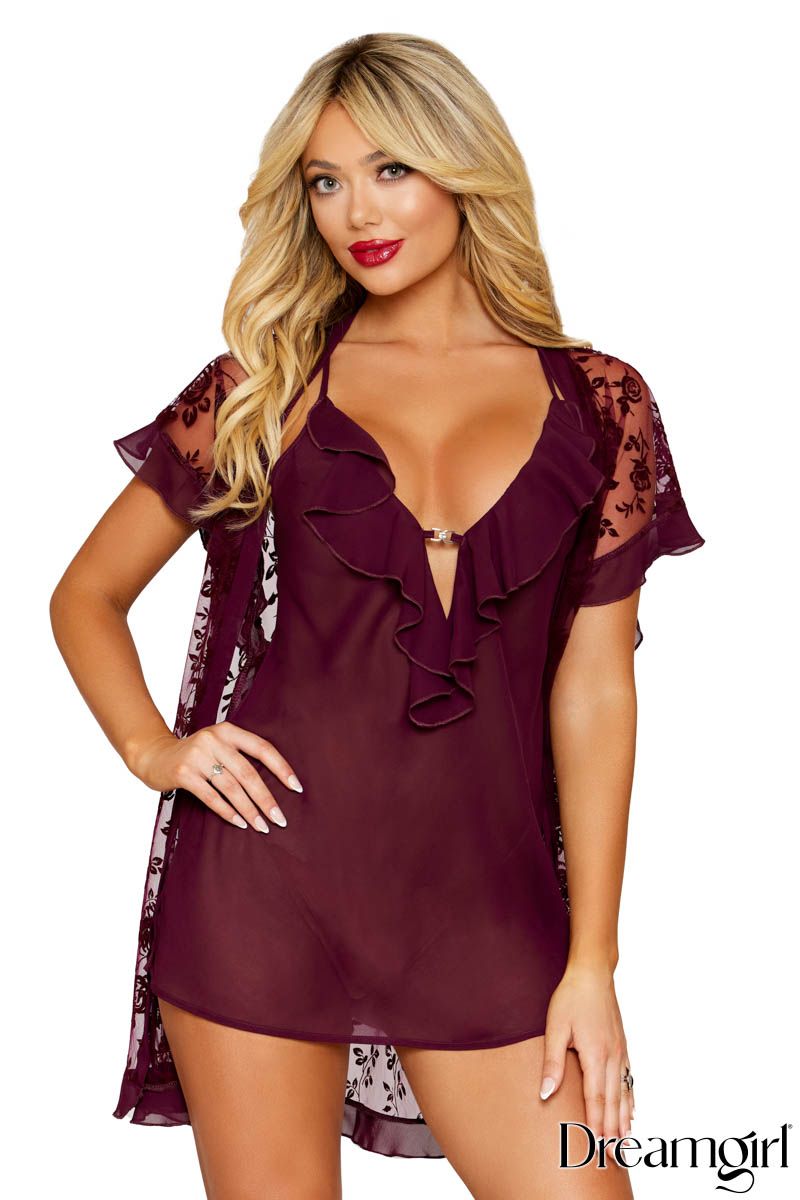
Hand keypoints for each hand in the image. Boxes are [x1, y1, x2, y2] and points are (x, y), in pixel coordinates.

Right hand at [129, 722, 303, 832]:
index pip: (262, 748)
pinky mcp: (183, 773)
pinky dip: (227, 811)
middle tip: (280, 819)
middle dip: (266, 798)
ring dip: (249, 810)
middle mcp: (214, 739)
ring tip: (262, 826)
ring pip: (231, 787)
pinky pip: (210, 796)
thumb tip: (276, 784)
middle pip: (248, 772)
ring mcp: (197, 755)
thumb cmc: (195, 756)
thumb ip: (240, 756)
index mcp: (228, 731)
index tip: (296, 788)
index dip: (281, 768)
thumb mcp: (218, 746)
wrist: (154, 755)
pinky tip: (239, 822)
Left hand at [538, 962, 634, 1150]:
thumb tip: (546, 1093)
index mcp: (595, 1054)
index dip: (597, 1123)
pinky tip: (632, 1112)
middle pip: (613, 1101)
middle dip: (613, 1130)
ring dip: (624, 1119)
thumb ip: (552, 1062)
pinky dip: (631, 1099)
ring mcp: (620, 1052)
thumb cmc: (571, 998)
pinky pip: (629, 1079)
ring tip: (625, 1142)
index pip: (596, 1098)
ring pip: (624, 1093)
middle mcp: (612, 1057)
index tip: (597, 1145)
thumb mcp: (555, 1028)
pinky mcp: (622, 1046)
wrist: (593, 974)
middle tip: (613, 1156)